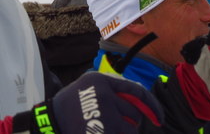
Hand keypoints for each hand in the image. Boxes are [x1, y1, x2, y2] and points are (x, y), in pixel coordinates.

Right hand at [28, 72, 162, 132]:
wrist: (50, 122)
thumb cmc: (70, 106)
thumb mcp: (88, 87)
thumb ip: (111, 89)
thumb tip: (140, 101)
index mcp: (101, 80)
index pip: (136, 91)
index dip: (152, 105)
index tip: (159, 118)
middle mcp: (105, 94)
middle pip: (135, 113)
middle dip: (133, 124)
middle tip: (120, 127)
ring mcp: (104, 113)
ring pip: (130, 129)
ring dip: (124, 133)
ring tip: (107, 129)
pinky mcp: (104, 129)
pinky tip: (104, 132)